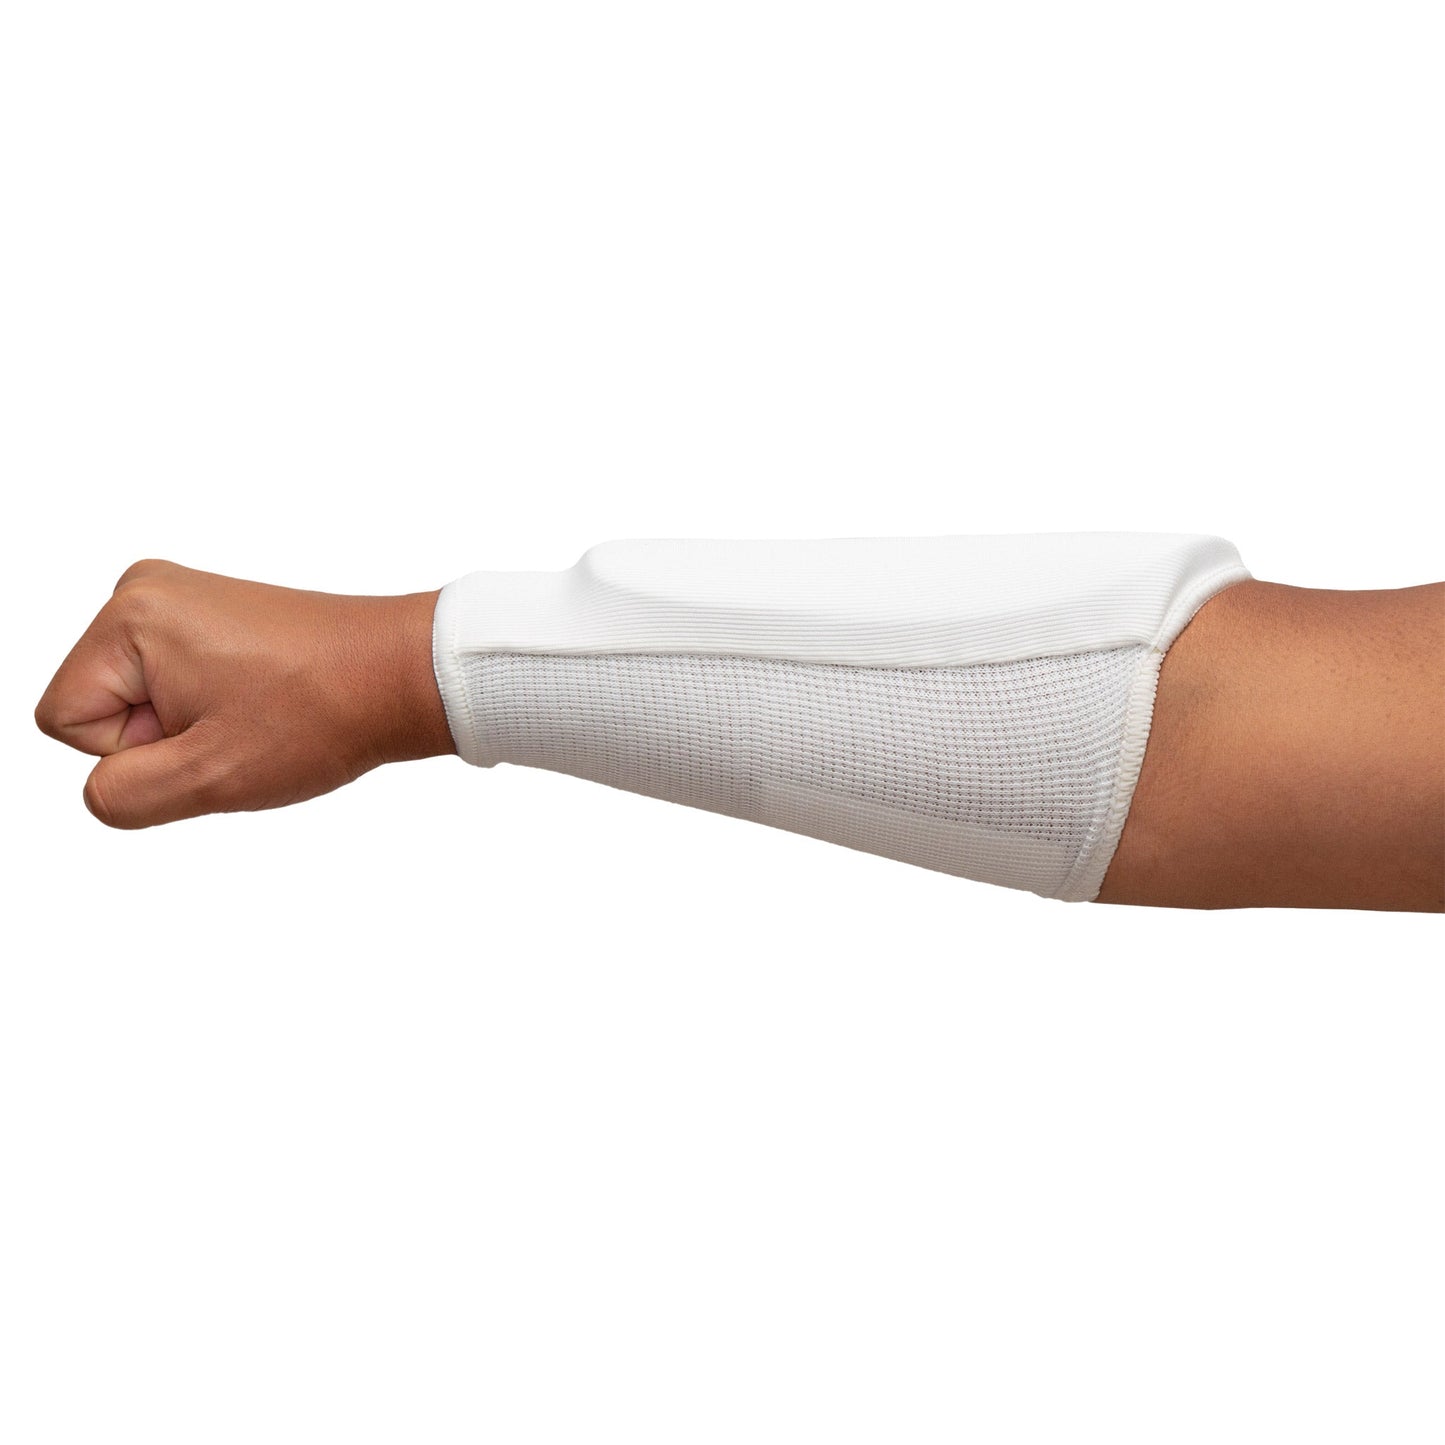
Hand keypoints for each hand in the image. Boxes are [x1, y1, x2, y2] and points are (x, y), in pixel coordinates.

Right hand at [35, 560, 452, 828]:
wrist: (404, 674)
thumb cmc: (322, 715)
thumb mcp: (207, 777)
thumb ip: (121, 795)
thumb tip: (102, 787)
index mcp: (128, 614)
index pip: (65, 721)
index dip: (136, 750)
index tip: (211, 731)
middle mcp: (144, 589)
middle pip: (99, 705)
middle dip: (163, 737)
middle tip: (240, 725)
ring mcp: (180, 597)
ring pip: (139, 701)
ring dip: (192, 727)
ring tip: (257, 712)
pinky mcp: (211, 613)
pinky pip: (174, 686)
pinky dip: (213, 707)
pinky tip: (264, 702)